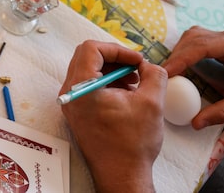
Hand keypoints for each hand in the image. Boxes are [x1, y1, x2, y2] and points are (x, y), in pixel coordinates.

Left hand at [60, 41, 165, 192]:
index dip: (117, 49)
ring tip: (135, 84)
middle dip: (115, 58)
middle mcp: (70, 92)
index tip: (137, 61)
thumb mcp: (152, 103)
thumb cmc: (132, 144)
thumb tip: (149, 65)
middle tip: (137, 69)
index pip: (91, 48)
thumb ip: (154, 75)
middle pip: (87, 57)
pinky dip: (106, 83)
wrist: (121, 174)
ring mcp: (71, 102)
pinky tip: (126, 95)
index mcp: (81, 86)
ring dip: (112, 71)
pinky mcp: (76, 111)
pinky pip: (88, 85)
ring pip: (88, 70)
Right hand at [163, 26, 223, 128]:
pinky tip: (183, 66)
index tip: (165, 72)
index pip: (202, 46)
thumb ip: (222, 112)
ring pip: (195, 37)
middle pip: (194, 37)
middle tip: (164, 74)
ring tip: (171, 71)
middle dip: (177, 55)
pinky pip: (201, 42)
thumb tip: (195, 123)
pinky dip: (189, 52)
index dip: (180, 58)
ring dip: (181, 52)